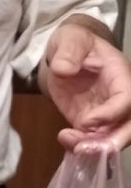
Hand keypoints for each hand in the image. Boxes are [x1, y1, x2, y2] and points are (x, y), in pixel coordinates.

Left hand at [43, 22, 130, 151]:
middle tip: (84, 149)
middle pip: (130, 126)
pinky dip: (82, 147)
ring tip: (71, 145)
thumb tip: (63, 69)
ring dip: (94, 148)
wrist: (65, 55)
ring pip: (113, 138)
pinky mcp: (94, 124)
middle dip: (112, 142)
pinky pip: (95, 141)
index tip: (85, 121)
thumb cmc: (74, 42)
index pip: (128, 98)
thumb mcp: (71, 38)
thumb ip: (68, 51)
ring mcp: (108, 113)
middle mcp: (120, 97)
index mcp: (121, 75)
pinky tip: (67, 143)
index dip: (111, 114)